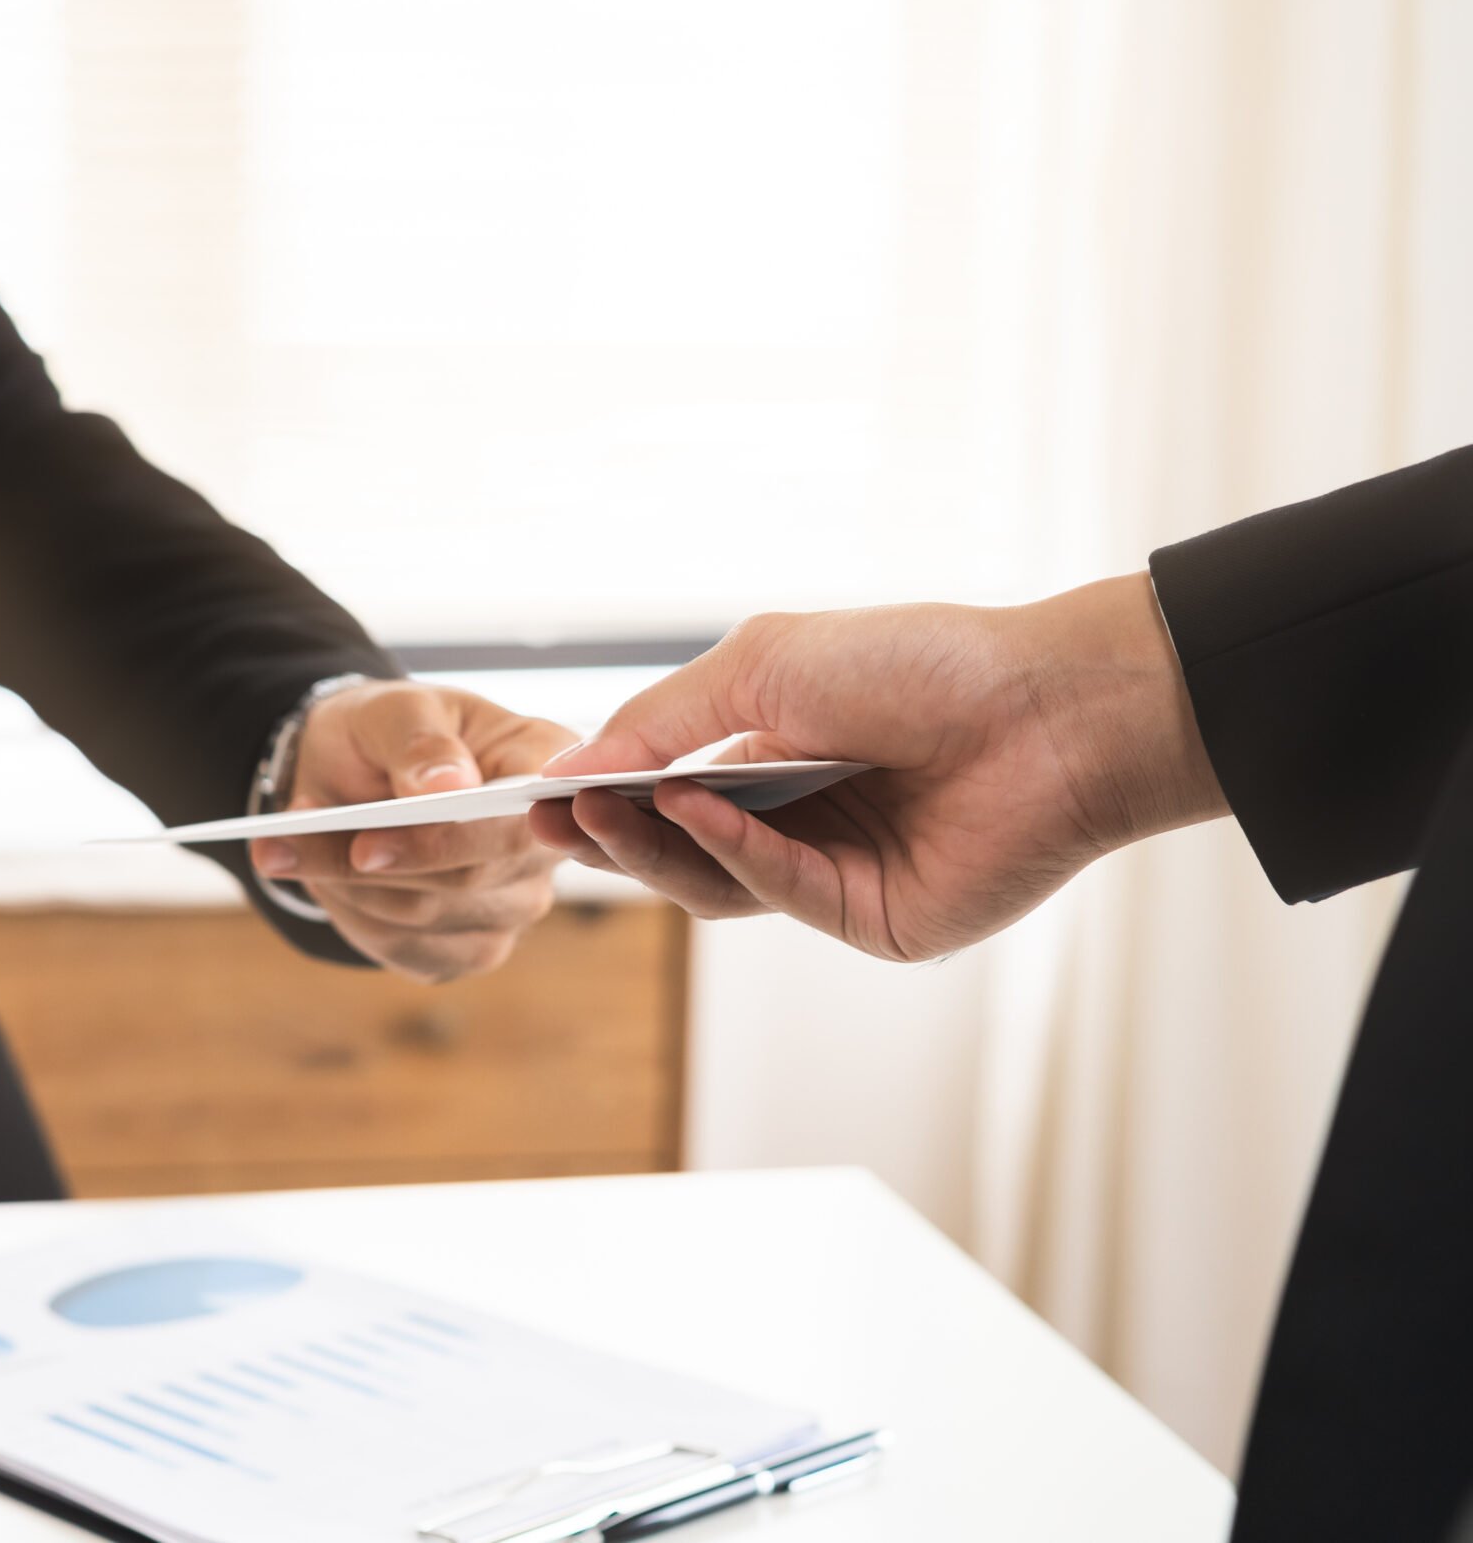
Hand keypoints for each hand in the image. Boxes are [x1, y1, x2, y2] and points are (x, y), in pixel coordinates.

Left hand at [251, 681, 570, 979]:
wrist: (358, 775)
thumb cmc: (390, 732)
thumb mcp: (393, 709)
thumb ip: (420, 740)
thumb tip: (449, 786)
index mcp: (547, 766)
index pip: (524, 818)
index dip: (454, 836)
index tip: (368, 842)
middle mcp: (543, 845)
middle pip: (472, 879)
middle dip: (373, 864)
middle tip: (291, 833)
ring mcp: (513, 904)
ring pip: (427, 918)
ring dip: (346, 884)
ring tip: (285, 841)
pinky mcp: (467, 946)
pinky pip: (405, 949)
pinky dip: (350, 914)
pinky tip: (319, 876)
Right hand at [529, 574, 1228, 960]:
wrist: (1048, 707)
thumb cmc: (922, 665)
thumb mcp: (767, 666)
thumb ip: (663, 721)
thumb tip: (568, 764)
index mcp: (776, 757)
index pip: (663, 790)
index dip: (600, 790)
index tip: (534, 788)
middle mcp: (800, 822)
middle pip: (677, 847)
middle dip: (608, 831)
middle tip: (541, 818)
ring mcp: (834, 875)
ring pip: (716, 881)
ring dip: (654, 847)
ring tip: (597, 810)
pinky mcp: (872, 918)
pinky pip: (780, 889)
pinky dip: (731, 850)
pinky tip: (694, 810)